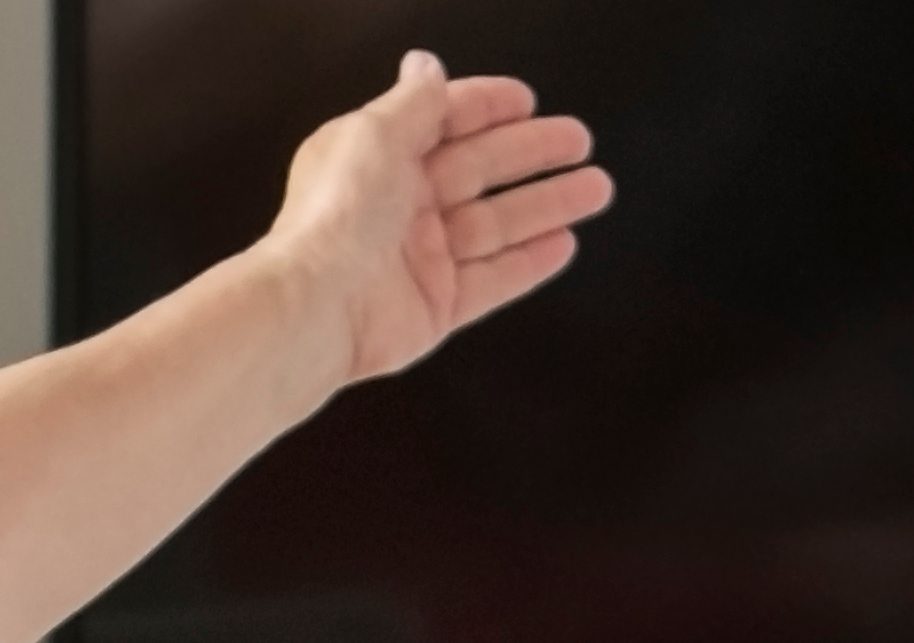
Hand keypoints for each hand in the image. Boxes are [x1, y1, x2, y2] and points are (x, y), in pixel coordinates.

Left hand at [247, 51, 611, 392]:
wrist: (319, 305)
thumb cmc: (334, 218)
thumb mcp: (375, 132)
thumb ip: (414, 101)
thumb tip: (425, 65)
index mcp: (379, 157)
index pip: (444, 121)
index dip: (486, 107)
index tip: (526, 100)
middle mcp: (399, 205)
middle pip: (481, 170)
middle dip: (532, 153)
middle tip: (577, 141)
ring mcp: (420, 257)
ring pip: (497, 224)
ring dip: (548, 205)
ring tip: (594, 188)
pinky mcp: (435, 305)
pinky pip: (493, 280)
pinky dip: (529, 263)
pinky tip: (563, 243)